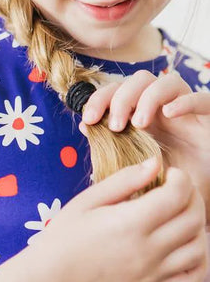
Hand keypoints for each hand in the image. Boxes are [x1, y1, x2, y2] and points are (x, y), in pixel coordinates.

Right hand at [33, 158, 207, 281]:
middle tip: (177, 193)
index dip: (180, 178)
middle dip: (193, 198)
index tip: (168, 175)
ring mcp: (152, 273)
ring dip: (197, 229)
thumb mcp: (87, 200)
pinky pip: (191, 281)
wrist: (51, 278)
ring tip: (180, 219)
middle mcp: (147, 249)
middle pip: (193, 219)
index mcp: (131, 223)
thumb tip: (155, 164)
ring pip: (198, 249)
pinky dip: (198, 264)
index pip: (178, 194)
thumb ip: (123, 181)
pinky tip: (184, 249)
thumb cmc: (63, 236)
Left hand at [79, 69, 209, 225]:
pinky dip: (185, 101)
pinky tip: (169, 114)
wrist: (188, 202)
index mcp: (139, 115)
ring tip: (139, 124)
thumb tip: (85, 125)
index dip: (100, 98)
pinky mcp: (208, 119)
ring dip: (148, 98)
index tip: (88, 120)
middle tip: (115, 126)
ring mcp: (186, 112)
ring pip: (168, 81)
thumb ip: (109, 147)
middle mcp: (162, 108)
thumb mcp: (129, 168)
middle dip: (121, 97)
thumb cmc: (159, 184)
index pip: (118, 91)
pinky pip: (202, 99)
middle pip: (140, 79)